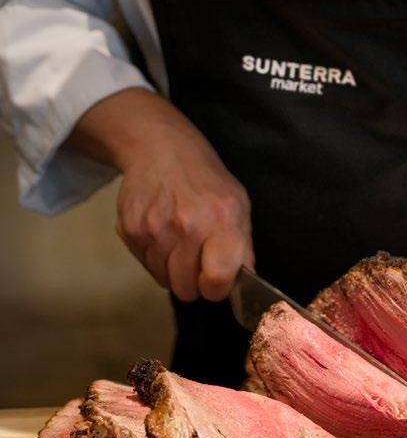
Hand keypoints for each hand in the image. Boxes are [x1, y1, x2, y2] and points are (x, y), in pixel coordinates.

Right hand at [67, 88, 253, 301]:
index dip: (217, 288)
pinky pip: (146, 265)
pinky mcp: (130, 230)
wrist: (160, 148)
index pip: (216, 279)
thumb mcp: (238, 204)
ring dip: (173, 270)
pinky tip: (163, 233)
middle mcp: (186, 226)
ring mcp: (154, 229)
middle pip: (186, 289)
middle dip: (193, 282)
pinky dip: (155, 257)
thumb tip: (246, 282)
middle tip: (198, 262)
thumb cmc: (206, 180)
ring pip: (164, 280)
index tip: (217, 281)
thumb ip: (243, 247)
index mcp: (221, 221)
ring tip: (180, 243)